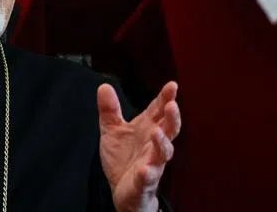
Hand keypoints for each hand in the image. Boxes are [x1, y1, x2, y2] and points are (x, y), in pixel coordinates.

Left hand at [97, 81, 180, 211]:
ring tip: (157, 132)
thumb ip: (109, 110)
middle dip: (172, 118)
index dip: (166, 98)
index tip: (172, 85)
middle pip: (169, 130)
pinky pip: (148, 178)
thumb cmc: (123, 157)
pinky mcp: (144, 182)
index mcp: (147, 129)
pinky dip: (148, 174)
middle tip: (172, 105)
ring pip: (163, 154)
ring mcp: (151, 164)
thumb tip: (103, 86)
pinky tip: (145, 169)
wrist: (121, 190)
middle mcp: (153, 145)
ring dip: (162, 143)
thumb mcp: (112, 130)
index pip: (159, 111)